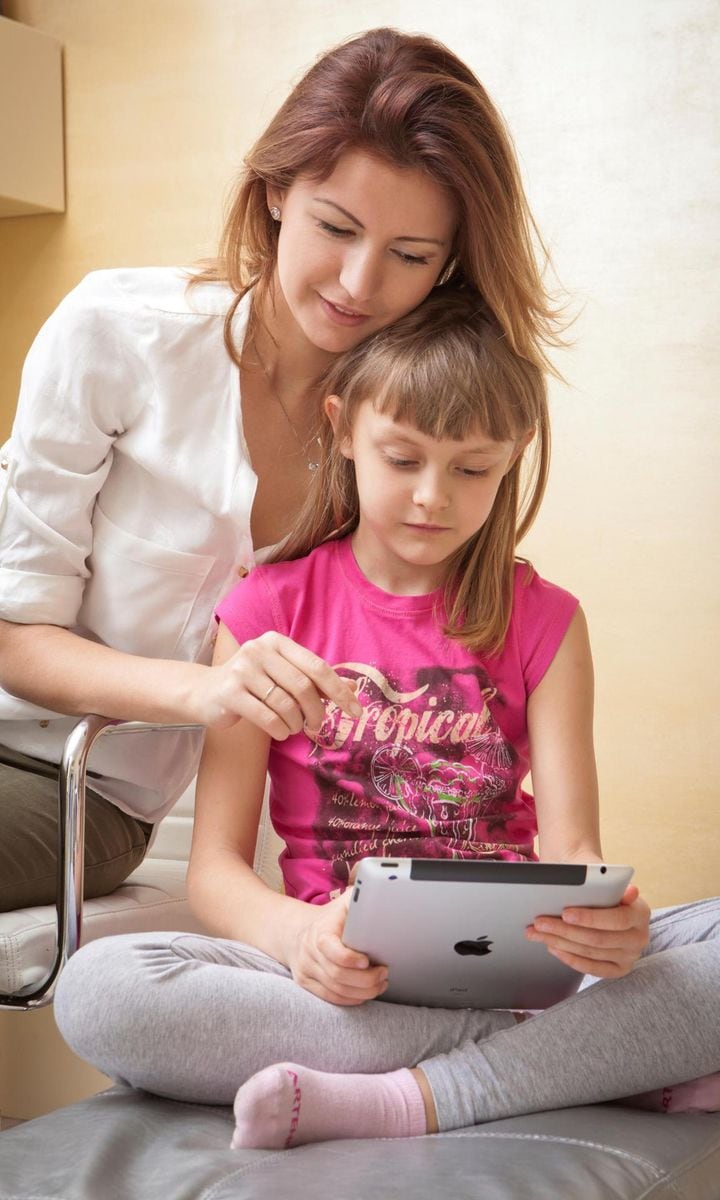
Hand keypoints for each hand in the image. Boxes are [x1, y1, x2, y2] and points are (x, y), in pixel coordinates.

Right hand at [192, 628, 361, 737]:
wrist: (206, 692)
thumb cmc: (253, 685)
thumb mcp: (284, 676)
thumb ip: (315, 681)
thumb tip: (352, 688)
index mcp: (276, 642)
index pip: (317, 666)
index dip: (339, 691)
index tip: (356, 712)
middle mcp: (258, 650)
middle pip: (303, 686)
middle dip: (316, 712)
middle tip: (317, 726)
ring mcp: (242, 670)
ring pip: (286, 704)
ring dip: (296, 724)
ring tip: (293, 728)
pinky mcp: (230, 692)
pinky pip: (267, 717)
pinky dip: (280, 730)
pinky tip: (280, 732)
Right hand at [287, 891, 388, 1005]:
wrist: (296, 933)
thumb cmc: (330, 917)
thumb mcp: (344, 903)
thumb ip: (362, 897)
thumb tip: (385, 894)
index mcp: (319, 932)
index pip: (331, 950)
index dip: (350, 959)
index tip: (368, 960)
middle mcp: (309, 952)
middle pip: (338, 975)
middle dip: (366, 979)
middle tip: (384, 973)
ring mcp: (306, 970)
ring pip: (336, 990)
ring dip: (363, 991)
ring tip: (381, 984)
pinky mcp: (306, 983)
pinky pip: (330, 998)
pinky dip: (351, 999)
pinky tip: (366, 994)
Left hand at [525, 884, 649, 977]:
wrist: (598, 893)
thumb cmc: (596, 883)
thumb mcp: (600, 875)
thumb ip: (609, 880)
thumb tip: (631, 891)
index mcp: (641, 911)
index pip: (617, 919)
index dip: (590, 918)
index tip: (565, 913)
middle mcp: (640, 937)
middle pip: (599, 939)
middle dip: (565, 931)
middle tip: (540, 922)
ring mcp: (630, 956)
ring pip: (591, 953)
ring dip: (560, 943)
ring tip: (538, 933)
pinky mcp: (618, 968)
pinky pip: (592, 969)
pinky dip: (569, 958)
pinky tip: (552, 947)